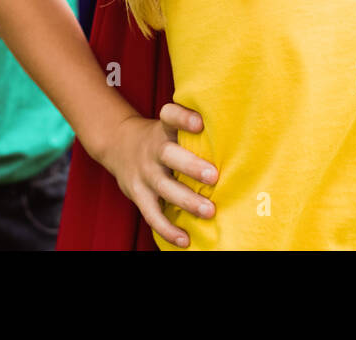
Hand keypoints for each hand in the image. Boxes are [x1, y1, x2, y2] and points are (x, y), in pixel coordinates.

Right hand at [97, 103, 217, 247]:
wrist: (117, 144)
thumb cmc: (159, 138)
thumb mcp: (168, 127)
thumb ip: (192, 132)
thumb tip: (239, 138)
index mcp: (163, 129)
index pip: (170, 116)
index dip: (183, 118)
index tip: (200, 123)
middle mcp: (153, 149)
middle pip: (169, 155)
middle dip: (191, 166)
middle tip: (213, 176)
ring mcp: (144, 173)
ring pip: (163, 186)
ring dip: (186, 200)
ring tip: (209, 211)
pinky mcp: (137, 194)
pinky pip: (152, 214)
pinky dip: (167, 229)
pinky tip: (184, 239)